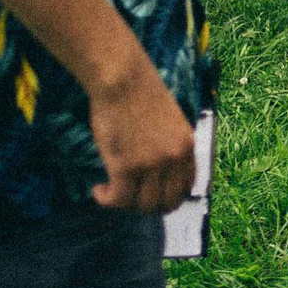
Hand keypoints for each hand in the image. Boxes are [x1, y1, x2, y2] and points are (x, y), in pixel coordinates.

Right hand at [85, 64, 195, 214]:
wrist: (124, 81)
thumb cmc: (141, 97)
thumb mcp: (170, 124)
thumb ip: (169, 148)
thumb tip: (159, 175)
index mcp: (188, 147)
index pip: (186, 187)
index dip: (168, 198)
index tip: (150, 196)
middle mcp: (175, 159)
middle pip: (165, 203)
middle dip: (146, 206)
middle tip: (128, 197)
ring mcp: (152, 164)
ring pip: (142, 205)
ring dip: (124, 204)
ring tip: (111, 192)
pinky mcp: (126, 166)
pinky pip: (118, 199)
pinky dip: (106, 199)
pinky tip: (99, 190)